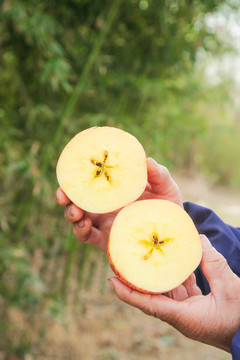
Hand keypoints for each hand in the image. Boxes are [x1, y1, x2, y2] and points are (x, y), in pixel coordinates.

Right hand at [56, 157, 181, 251]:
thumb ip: (158, 174)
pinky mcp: (106, 240)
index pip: (89, 181)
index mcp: (113, 190)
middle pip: (76, 200)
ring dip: (71, 214)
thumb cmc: (166, 203)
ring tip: (76, 212)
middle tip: (63, 195)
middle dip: (65, 197)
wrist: (174, 229)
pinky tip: (86, 225)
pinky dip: (82, 231)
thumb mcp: (165, 186)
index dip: (76, 176)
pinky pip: (87, 237)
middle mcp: (104, 206)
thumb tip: (147, 160)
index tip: (69, 170)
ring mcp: (103, 223)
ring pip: (77, 219)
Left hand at [108, 235, 239, 351]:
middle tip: (125, 261)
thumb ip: (214, 263)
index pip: (148, 304)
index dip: (127, 293)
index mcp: (183, 317)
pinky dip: (177, 277)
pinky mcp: (196, 308)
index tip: (111, 281)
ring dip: (158, 275)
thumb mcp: (230, 288)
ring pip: (166, 291)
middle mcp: (180, 316)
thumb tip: (200, 240)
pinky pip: (180, 291)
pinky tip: (176, 263)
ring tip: (147, 257)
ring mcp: (188, 312)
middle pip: (152, 295)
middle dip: (138, 279)